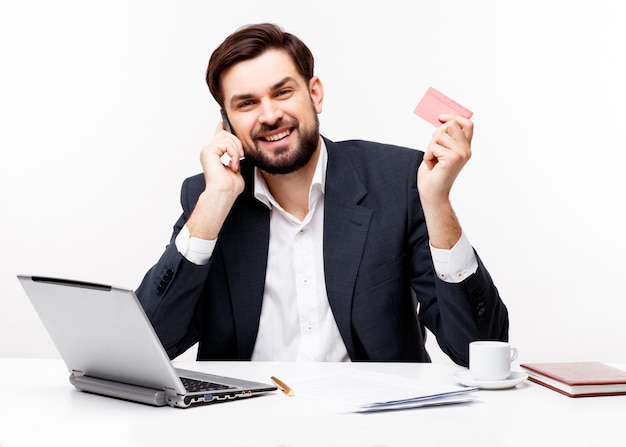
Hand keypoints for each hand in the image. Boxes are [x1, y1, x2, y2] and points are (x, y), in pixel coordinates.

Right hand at [186, 122, 245, 239]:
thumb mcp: (235, 168)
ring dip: (236, 151)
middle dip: (237, 143)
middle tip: (240, 156)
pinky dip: (234, 154)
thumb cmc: (229, 187)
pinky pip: (227, 144)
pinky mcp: (209, 151)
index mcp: (214, 155)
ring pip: (227, 137)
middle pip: (225, 134)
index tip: (223, 122)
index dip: (221, 128)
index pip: (217, 137)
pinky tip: (233, 165)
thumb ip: (235, 157)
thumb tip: (239, 151)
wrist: (223, 194)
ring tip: (235, 164)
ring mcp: (207, 150)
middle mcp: (209, 151)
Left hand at [417, 114, 472, 206]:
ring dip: (430, 147)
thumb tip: (441, 120)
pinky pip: (433, 146)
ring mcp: (461, 153)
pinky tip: (432, 166)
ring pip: (439, 134)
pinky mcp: (452, 158)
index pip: (467, 124)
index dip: (454, 117)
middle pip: (451, 124)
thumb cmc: (433, 174)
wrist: (432, 194)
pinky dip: (427, 155)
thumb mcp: (440, 151)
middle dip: (436, 134)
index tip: (441, 117)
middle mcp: (466, 150)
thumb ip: (444, 137)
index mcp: (465, 148)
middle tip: (434, 150)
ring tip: (433, 160)